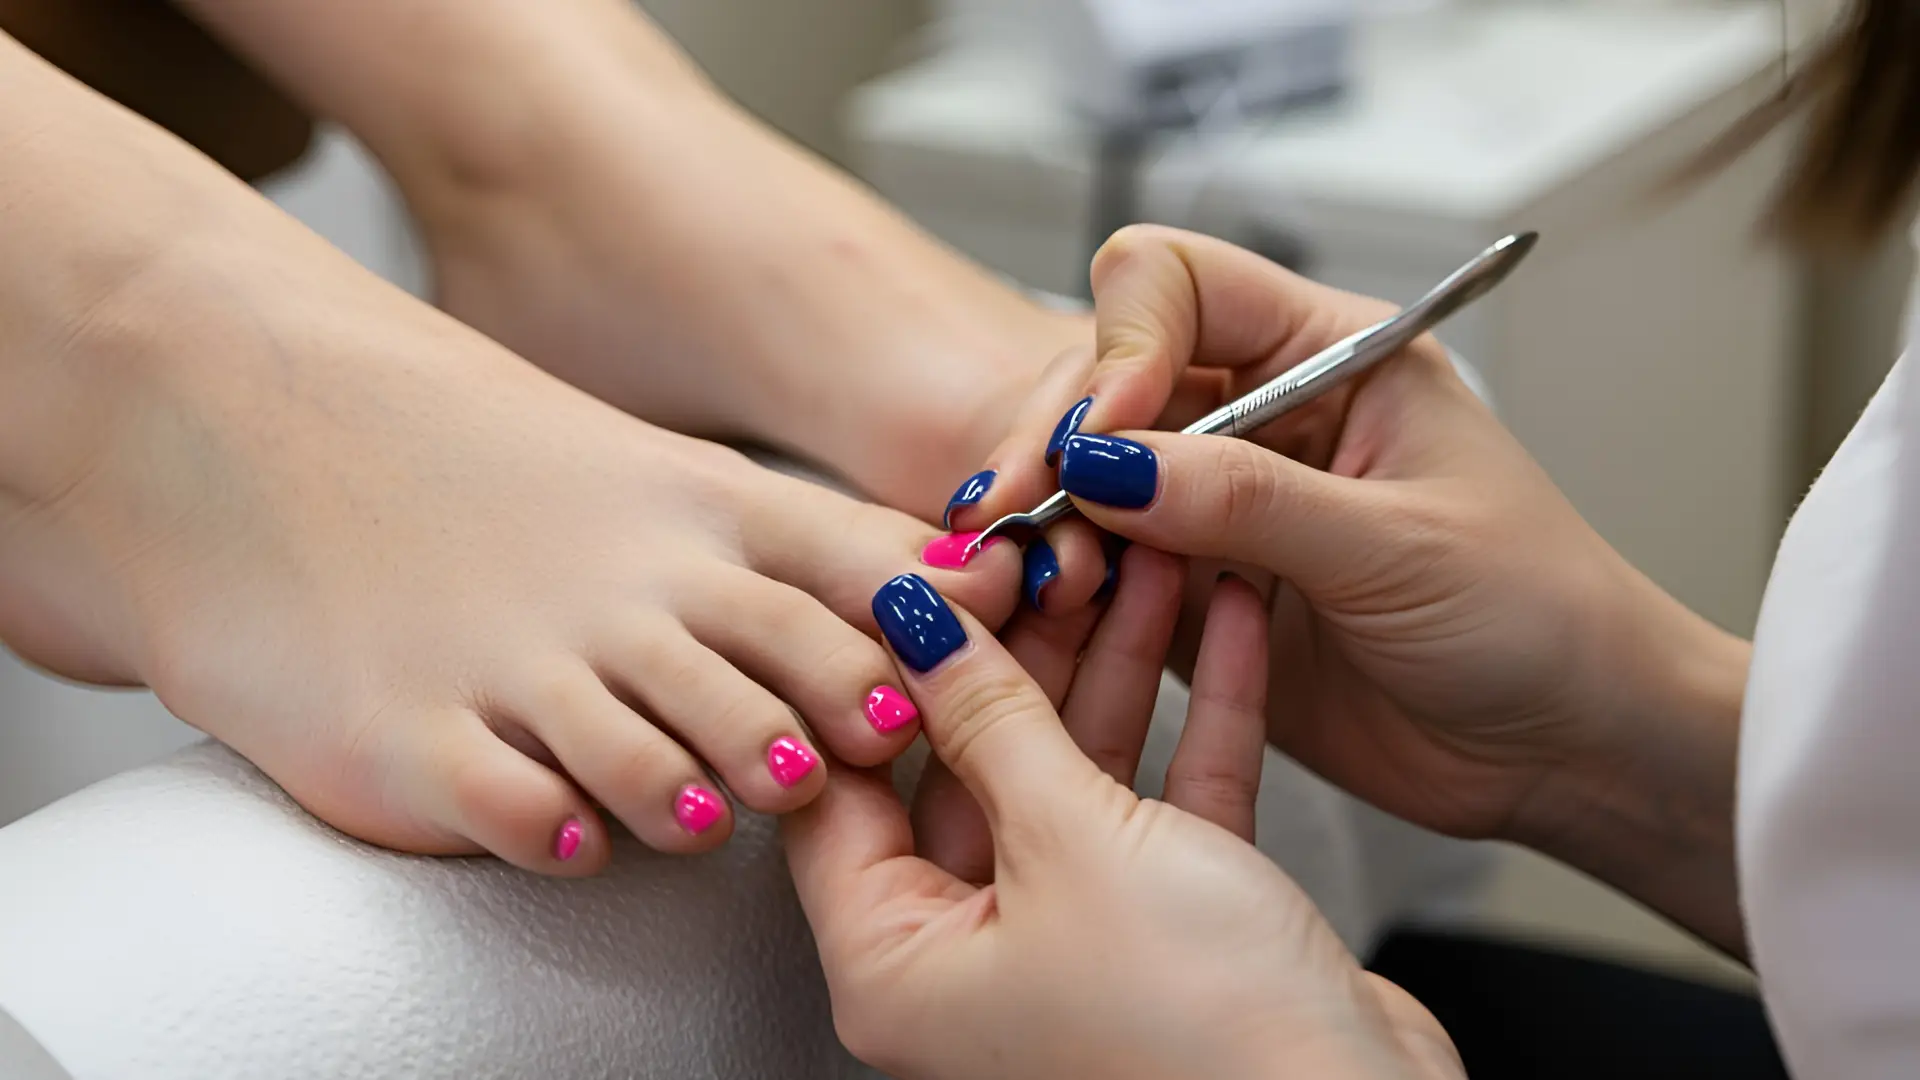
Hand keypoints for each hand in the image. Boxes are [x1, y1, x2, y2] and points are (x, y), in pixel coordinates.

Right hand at [0, 42, 1027, 876]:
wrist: (262, 423)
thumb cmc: (492, 470)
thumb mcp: (665, 476)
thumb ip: (799, 543)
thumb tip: (951, 589)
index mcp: (696, 510)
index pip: (851, 575)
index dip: (917, 639)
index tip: (947, 679)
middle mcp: (623, 588)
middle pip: (779, 676)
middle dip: (835, 728)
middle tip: (859, 762)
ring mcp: (517, 664)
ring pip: (665, 762)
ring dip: (713, 796)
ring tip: (717, 809)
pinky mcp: (415, 739)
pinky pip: (518, 811)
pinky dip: (563, 832)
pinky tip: (573, 834)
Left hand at [783, 548, 1461, 1079]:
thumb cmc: (1197, 1033)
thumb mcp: (1070, 842)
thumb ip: (992, 718)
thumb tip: (915, 620)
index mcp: (894, 964)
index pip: (845, 781)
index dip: (880, 663)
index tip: (926, 567)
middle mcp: (971, 957)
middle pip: (967, 763)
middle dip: (1020, 644)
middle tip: (1051, 544)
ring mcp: (1074, 939)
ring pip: (1074, 769)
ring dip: (1116, 659)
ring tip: (1141, 548)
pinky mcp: (1173, 926)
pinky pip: (1165, 798)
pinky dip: (1197, 713)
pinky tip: (1225, 612)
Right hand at [963, 226, 1753, 950]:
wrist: (1570, 748)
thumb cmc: (1539, 617)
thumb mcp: (1396, 545)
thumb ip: (1247, 500)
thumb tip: (1106, 461)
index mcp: (1329, 354)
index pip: (1177, 286)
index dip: (1124, 345)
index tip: (1107, 433)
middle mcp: (1265, 416)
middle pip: (1109, 381)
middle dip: (1059, 440)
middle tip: (1023, 513)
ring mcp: (1223, 509)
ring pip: (1089, 480)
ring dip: (1050, 520)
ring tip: (1035, 578)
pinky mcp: (1199, 598)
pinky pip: (1102, 573)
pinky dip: (1064, 590)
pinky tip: (1046, 616)